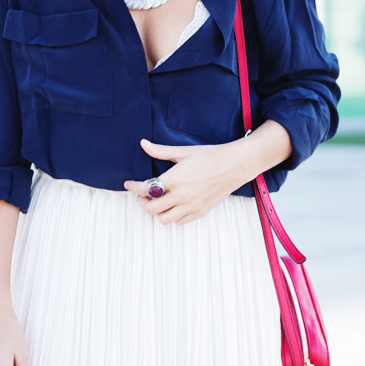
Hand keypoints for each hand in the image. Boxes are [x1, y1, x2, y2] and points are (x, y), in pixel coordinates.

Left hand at [123, 138, 253, 225]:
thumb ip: (161, 151)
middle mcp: (182, 195)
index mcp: (175, 178)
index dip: (133, 187)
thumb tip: (143, 143)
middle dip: (142, 201)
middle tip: (142, 194)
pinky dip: (172, 216)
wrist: (235, 165)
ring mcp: (192, 206)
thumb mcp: (184, 151)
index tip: (129, 184)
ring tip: (158, 201)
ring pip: (164, 219)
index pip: (146, 188)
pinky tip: (173, 205)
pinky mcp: (200, 211)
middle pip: (151, 208)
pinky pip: (180, 221)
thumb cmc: (210, 155)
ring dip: (157, 211)